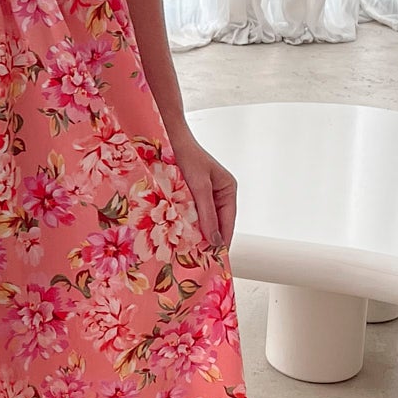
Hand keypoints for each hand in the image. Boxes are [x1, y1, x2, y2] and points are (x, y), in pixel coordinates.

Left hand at [162, 119, 236, 251]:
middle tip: (201, 260)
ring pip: (203, 220)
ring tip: (191, 251)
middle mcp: (219, 193)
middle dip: (209, 239)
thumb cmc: (187, 155)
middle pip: (217, 223)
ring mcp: (204, 194)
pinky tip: (181, 234)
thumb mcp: (199, 186)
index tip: (217, 259)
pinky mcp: (190, 194)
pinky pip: (192, 213)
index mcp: (228, 189)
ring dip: (197, 233)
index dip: (223, 241)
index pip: (228, 222)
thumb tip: (215, 239)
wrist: (169, 137)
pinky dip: (188, 223)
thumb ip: (207, 213)